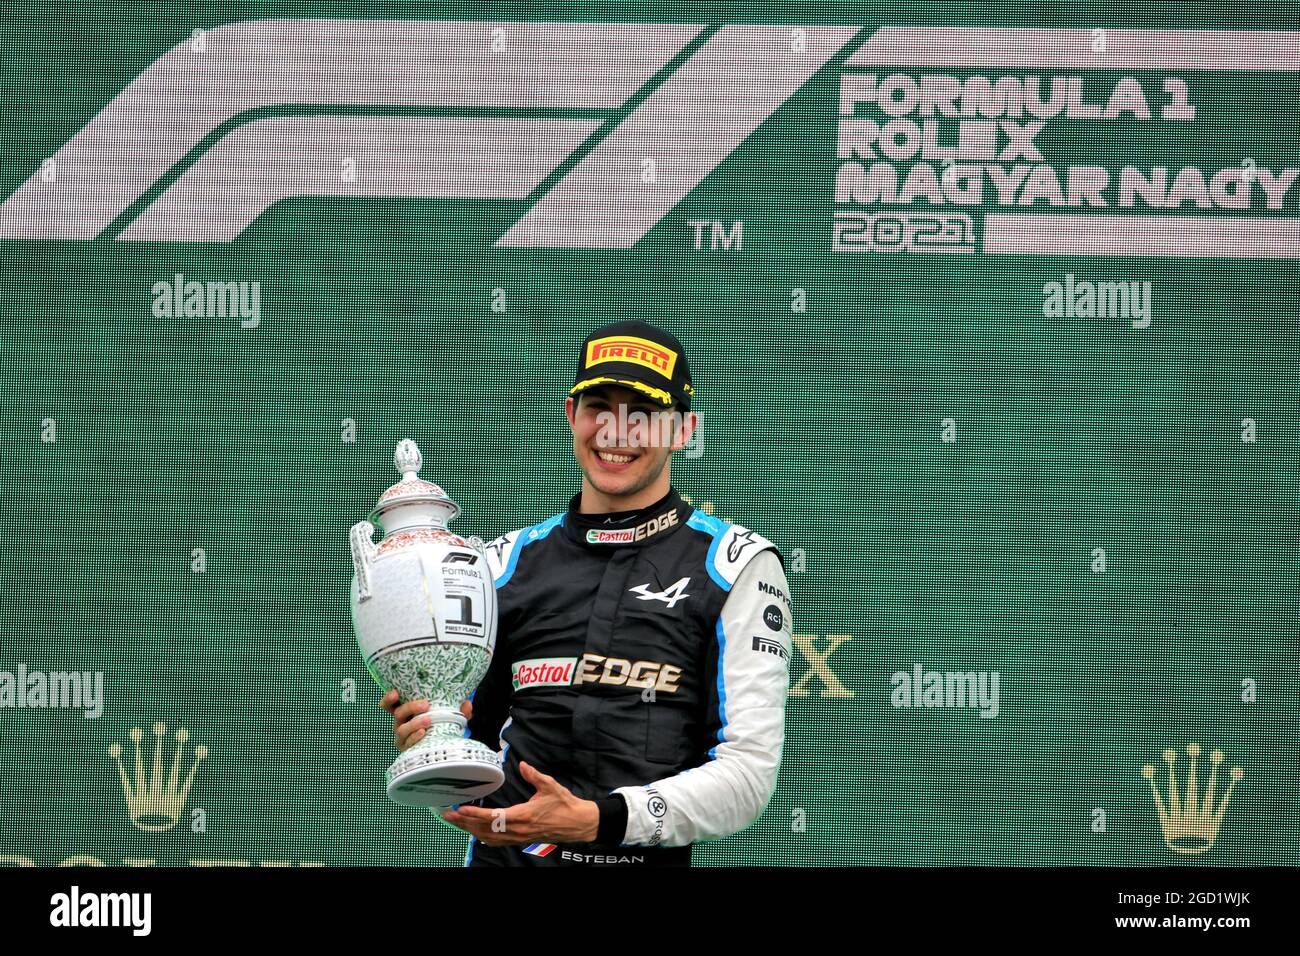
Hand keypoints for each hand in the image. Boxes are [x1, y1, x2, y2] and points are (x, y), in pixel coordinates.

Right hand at [380, 690, 471, 752]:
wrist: (440, 749)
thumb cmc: (438, 727)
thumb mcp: (448, 716)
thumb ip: (458, 710)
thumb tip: (467, 703)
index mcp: (406, 712)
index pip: (390, 705)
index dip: (389, 698)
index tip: (395, 692)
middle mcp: (401, 724)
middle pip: (398, 713)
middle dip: (410, 707)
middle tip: (425, 704)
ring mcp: (402, 738)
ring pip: (402, 729)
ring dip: (415, 723)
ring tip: (428, 720)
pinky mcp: (406, 750)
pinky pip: (408, 743)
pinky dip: (414, 738)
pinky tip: (423, 733)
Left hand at [439, 761, 599, 845]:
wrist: (578, 824)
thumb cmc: (565, 805)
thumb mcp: (551, 786)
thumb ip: (534, 775)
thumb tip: (522, 765)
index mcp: (523, 816)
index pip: (493, 817)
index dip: (475, 814)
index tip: (461, 809)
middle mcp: (518, 830)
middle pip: (485, 829)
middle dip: (465, 822)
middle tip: (448, 815)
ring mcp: (519, 837)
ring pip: (489, 837)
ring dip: (471, 830)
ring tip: (457, 822)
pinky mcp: (521, 840)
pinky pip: (498, 841)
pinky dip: (483, 837)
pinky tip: (476, 833)